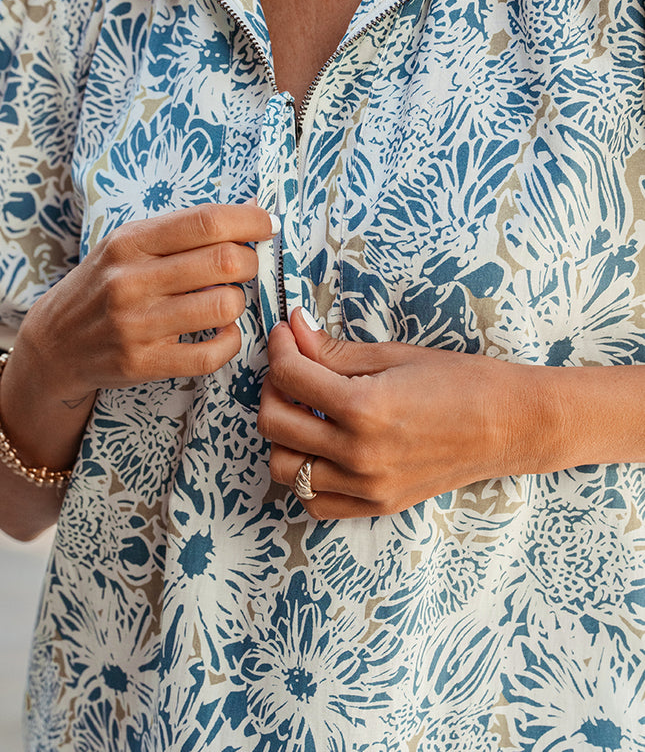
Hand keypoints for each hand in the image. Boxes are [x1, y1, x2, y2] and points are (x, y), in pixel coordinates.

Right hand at [20, 201, 276, 402]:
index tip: (269, 224)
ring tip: (225, 300)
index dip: (250, 221)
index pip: (206, 222)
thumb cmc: (104, 286)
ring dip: (238, 302)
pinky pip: (211, 354)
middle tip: (245, 266)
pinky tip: (221, 332)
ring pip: (223, 306)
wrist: (55, 344)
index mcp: (129, 242)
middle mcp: (130, 281)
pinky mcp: (143, 363)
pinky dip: (229, 342)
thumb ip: (185, 230)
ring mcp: (136, 325)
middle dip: (250, 262)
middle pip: (223, 262)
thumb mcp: (129, 246)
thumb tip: (254, 210)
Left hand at [258, 308, 556, 519]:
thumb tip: (294, 330)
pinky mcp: (377, 504)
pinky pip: (315, 502)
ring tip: (304, 411)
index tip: (287, 335)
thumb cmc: (462, 382)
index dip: (280, 347)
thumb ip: (335, 350)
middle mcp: (359, 454)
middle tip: (291, 368)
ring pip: (285, 468)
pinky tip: (320, 449)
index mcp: (364, 408)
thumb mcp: (395, 356)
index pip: (290, 376)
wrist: (510, 425)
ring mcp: (366, 486)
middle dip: (272, 387)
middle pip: (274, 424)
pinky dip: (305, 476)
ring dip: (282, 435)